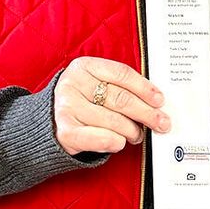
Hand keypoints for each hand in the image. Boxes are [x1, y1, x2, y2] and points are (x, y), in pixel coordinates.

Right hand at [53, 57, 169, 155]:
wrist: (48, 121)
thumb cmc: (81, 101)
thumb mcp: (96, 84)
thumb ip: (120, 87)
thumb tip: (155, 101)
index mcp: (84, 66)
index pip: (122, 74)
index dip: (145, 88)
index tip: (160, 100)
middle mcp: (73, 84)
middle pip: (121, 99)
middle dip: (146, 113)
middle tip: (161, 123)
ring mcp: (67, 108)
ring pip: (115, 121)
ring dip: (133, 131)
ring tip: (138, 134)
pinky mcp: (65, 131)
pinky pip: (102, 138)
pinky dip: (117, 142)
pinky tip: (121, 141)